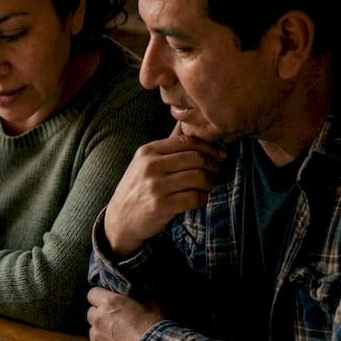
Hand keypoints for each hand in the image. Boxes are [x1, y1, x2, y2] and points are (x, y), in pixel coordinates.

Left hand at [86, 287, 163, 340]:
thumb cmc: (154, 329)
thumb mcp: (153, 304)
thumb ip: (140, 296)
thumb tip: (141, 293)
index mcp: (109, 303)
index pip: (93, 294)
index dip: (100, 297)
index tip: (108, 301)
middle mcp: (99, 319)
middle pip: (91, 313)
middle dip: (100, 315)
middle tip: (115, 320)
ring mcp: (97, 338)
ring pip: (93, 331)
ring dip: (102, 332)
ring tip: (118, 337)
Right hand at [103, 123, 224, 254]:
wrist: (120, 219)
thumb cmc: (138, 188)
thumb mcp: (145, 162)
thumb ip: (168, 144)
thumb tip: (186, 121)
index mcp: (148, 151)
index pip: (187, 141)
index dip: (209, 147)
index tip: (220, 154)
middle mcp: (150, 166)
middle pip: (196, 158)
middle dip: (213, 166)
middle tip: (216, 173)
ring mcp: (155, 186)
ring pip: (198, 178)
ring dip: (209, 183)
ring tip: (207, 187)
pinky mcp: (160, 206)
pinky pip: (194, 198)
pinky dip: (202, 199)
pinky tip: (199, 199)